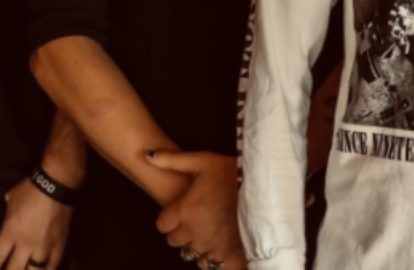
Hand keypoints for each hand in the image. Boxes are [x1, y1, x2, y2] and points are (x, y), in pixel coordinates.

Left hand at [0, 178, 73, 269]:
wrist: (57, 184)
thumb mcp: (10, 199)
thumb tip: (7, 218)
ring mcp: (44, 246)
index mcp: (10, 232)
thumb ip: (7, 214)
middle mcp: (25, 243)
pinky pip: (53, 265)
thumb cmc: (31, 189)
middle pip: (13, 269)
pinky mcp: (59, 244)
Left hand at [147, 150, 247, 269]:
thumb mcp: (204, 161)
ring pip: (192, 253)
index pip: (163, 225)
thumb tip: (147, 155)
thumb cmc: (233, 173)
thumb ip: (173, 160)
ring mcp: (210, 245)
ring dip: (198, 243)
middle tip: (199, 218)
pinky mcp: (226, 254)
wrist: (267, 188)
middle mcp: (193, 231)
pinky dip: (213, 256)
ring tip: (212, 229)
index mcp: (184, 210)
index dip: (171, 218)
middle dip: (183, 231)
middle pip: (175, 241)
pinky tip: (221, 243)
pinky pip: (209, 263)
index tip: (183, 210)